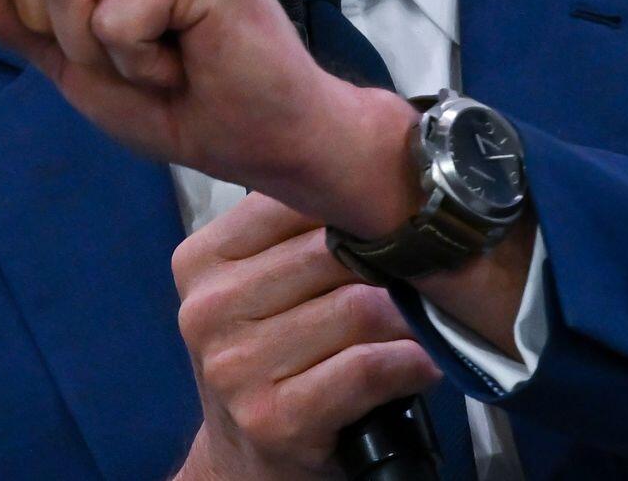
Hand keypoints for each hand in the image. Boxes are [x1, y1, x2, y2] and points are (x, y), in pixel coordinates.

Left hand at [0, 0, 414, 223]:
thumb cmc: (179, 91)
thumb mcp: (68, 54)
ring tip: (157, 53)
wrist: (266, 137)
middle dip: (51, 19)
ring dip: (95, 46)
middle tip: (123, 48)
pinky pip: (109, 15)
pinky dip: (135, 60)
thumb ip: (0, 9)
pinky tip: (185, 59)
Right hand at [172, 194, 441, 480]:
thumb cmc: (270, 358)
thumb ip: (300, 231)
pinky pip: (368, 368)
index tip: (393, 211)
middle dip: (391, 260)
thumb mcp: (262, 285)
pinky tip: (421, 362)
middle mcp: (208, 310)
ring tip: (424, 318)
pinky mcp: (276, 418)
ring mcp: (236, 368)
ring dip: (409, 316)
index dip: (355, 203)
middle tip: (427, 266)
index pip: (293, 200)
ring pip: (359, 308)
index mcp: (200, 262)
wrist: (245, 466)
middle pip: (333, 251)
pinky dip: (409, 362)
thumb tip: (385, 176)